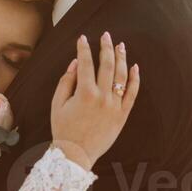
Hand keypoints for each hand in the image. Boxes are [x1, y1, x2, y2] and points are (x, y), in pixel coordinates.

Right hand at [50, 32, 139, 169]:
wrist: (75, 155)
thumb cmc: (63, 129)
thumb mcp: (57, 104)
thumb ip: (66, 81)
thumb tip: (75, 63)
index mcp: (84, 93)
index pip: (85, 63)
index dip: (83, 49)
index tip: (82, 38)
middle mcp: (102, 97)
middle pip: (107, 65)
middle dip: (106, 47)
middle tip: (106, 35)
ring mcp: (114, 106)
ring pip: (121, 76)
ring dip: (121, 58)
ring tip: (120, 45)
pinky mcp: (122, 115)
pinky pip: (132, 94)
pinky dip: (135, 79)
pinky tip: (134, 66)